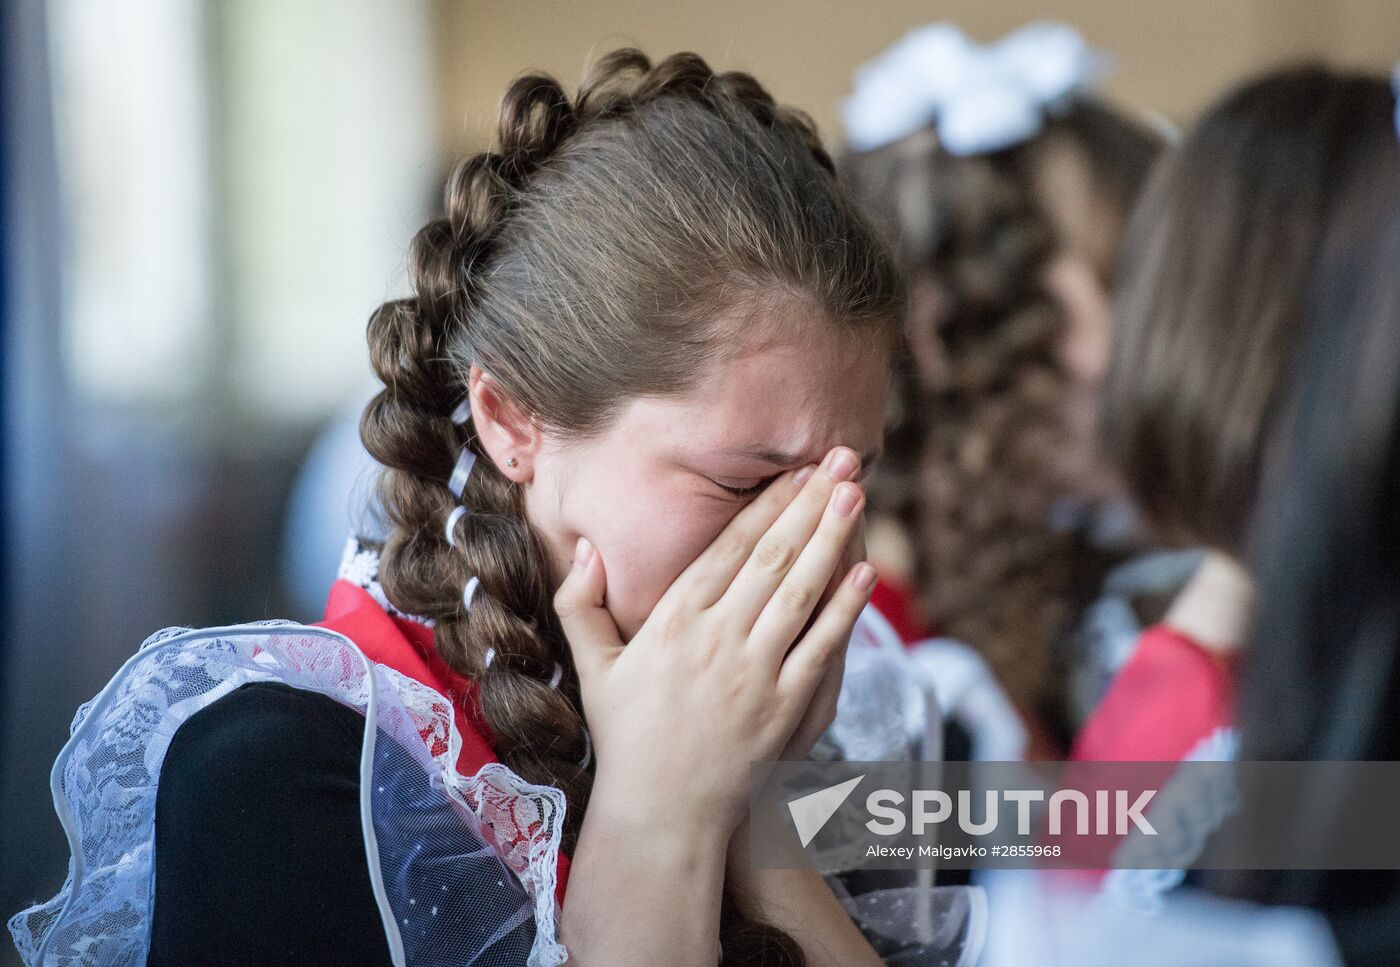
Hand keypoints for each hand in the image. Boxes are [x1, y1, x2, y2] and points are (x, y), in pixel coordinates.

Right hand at [553, 447, 877, 835]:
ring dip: (833, 539)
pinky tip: (864, 572)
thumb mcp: (594, 665)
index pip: (729, 547)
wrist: (661, 811)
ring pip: (802, 591)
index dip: (767, 503)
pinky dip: (845, 608)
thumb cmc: (627, 734)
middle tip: (842, 458)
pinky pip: (821, 646)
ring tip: (856, 495)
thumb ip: (582, 603)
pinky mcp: (785, 707)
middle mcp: (716, 639)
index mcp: (673, 620)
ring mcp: (755, 672)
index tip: (796, 469)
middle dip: (810, 503)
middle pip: (773, 556)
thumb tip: (586, 548)